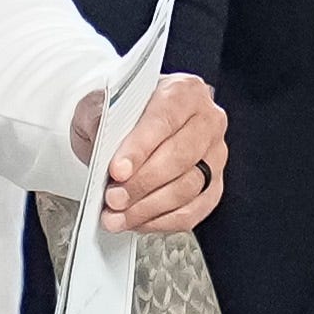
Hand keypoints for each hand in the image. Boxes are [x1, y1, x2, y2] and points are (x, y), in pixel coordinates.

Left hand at [71, 74, 226, 233]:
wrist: (127, 121)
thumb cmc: (120, 111)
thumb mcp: (99, 105)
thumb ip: (100, 121)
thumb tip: (103, 151)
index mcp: (182, 92)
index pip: (163, 121)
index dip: (139, 149)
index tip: (117, 171)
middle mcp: (207, 120)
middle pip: (180, 158)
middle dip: (143, 184)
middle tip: (114, 198)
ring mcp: (215, 154)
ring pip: (190, 187)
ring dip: (150, 207)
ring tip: (119, 216)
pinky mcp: (214, 183)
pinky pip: (196, 209)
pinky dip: (165, 220)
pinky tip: (140, 221)